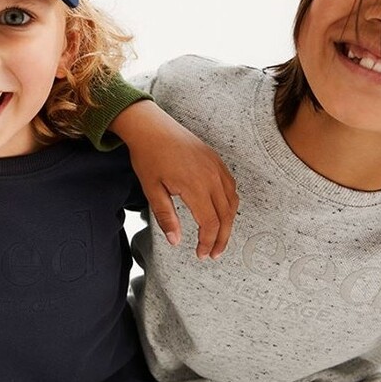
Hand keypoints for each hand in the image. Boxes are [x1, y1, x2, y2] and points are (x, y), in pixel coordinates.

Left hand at [109, 100, 237, 258]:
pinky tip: (222, 213)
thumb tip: (175, 241)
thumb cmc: (148, 156)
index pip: (210, 223)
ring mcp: (216, 167)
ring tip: (219, 238)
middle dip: (221, 238)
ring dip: (228, 223)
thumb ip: (166, 216)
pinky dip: (230, 204)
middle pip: (225, 216)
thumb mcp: (151, 189)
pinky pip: (230, 187)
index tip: (201, 254)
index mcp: (195, 185)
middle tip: (213, 254)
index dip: (207, 242)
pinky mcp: (216, 160)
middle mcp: (211, 176)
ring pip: (232, 202)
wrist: (151, 127)